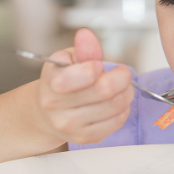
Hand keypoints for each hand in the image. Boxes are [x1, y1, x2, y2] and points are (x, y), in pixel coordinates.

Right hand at [36, 28, 133, 145]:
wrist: (47, 112)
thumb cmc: (62, 81)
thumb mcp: (68, 59)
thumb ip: (82, 49)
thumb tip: (86, 35)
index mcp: (51, 82)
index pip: (77, 76)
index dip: (95, 67)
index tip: (98, 65)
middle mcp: (56, 106)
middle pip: (104, 90)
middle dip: (121, 77)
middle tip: (121, 73)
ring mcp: (70, 125)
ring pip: (115, 105)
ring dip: (125, 92)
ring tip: (119, 86)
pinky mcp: (85, 138)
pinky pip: (117, 121)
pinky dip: (123, 108)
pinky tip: (114, 102)